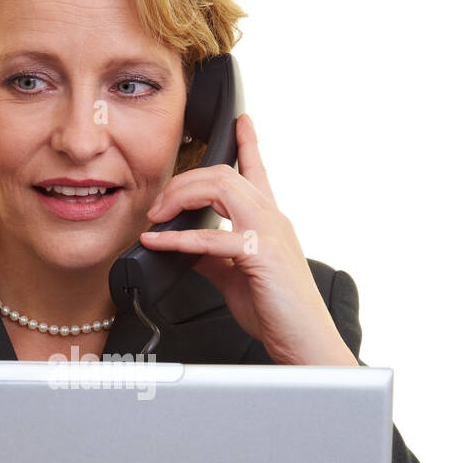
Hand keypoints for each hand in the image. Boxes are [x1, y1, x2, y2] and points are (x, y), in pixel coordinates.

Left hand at [140, 114, 358, 365]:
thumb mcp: (237, 278)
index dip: (247, 143)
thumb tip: (185, 248)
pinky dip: (176, 238)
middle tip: (157, 204)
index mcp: (270, 221)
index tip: (240, 121)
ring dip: (180, 196)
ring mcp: (269, 232)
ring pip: (221, 188)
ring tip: (156, 216)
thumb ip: (213, 258)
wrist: (304, 341)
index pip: (258, 171)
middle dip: (185, 180)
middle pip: (225, 173)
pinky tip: (156, 242)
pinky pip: (210, 237)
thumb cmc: (277, 312)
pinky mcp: (261, 254)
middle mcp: (272, 218)